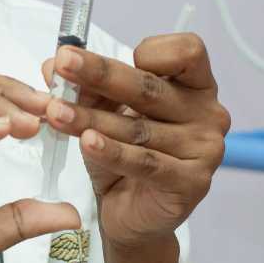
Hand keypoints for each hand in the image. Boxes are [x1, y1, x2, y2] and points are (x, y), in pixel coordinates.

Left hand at [40, 34, 229, 250]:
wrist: (131, 212)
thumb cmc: (124, 154)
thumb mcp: (104, 113)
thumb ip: (88, 87)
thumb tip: (54, 64)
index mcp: (197, 86)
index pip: (187, 52)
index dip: (152, 50)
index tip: (117, 59)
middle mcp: (209, 114)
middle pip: (151, 87)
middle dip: (100, 74)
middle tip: (63, 64)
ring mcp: (205, 150)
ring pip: (139, 128)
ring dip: (92, 119)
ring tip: (56, 112)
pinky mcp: (192, 183)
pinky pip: (145, 162)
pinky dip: (113, 152)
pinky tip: (87, 143)